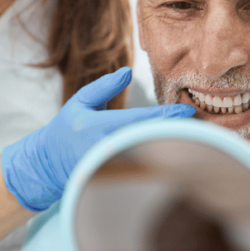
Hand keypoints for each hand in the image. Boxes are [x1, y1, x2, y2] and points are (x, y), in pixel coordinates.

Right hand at [1, 67, 194, 211]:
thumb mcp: (80, 101)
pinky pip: (143, 167)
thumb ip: (104, 86)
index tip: (189, 111)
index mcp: (99, 126)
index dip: (167, 116)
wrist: (47, 165)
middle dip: (177, 133)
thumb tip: (128, 71)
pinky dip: (160, 159)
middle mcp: (108, 148)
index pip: (141, 120)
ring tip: (195, 137)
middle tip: (202, 125)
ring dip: (172, 146)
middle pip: (151, 140)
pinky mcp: (115, 179)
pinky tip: (176, 152)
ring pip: (149, 156)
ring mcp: (112, 167)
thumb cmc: (65, 129)